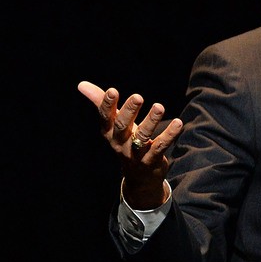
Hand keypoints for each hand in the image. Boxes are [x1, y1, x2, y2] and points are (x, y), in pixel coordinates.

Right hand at [78, 80, 182, 208]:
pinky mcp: (151, 160)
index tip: (112, 90)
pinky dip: (169, 134)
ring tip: (159, 106)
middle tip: (137, 97)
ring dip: (151, 121)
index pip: (106, 118)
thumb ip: (100, 103)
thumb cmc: (125, 142)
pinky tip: (178, 122)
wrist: (138, 177)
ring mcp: (135, 153)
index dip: (107, 105)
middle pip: (122, 126)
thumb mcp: (113, 125)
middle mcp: (120, 143)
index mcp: (109, 133)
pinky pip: (160, 146)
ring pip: (142, 136)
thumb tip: (81, 84)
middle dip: (128, 111)